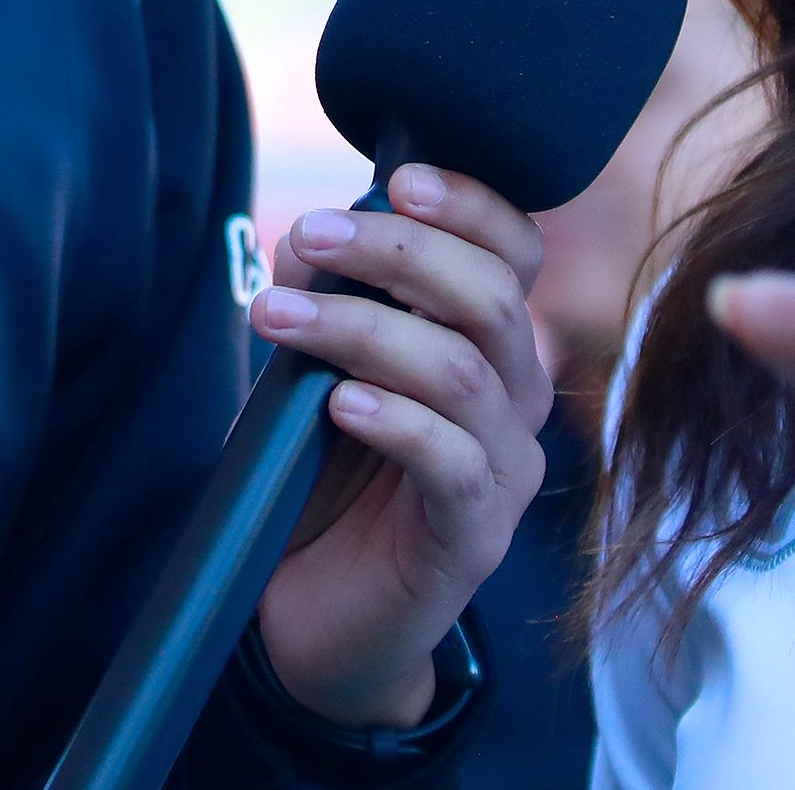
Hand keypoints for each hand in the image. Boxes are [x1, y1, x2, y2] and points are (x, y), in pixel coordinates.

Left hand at [247, 163, 551, 726]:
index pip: (517, 252)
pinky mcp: (474, 537)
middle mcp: (516, 398)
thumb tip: (310, 238)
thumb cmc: (323, 478)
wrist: (313, 615)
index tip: (398, 178)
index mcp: (491, 343)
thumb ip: (328, 306)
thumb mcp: (319, 371)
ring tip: (277, 318)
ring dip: (362, 330)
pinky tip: (337, 403)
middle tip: (306, 237)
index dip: (472, 205)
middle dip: (398, 252)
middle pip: (492, 297)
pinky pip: (452, 462)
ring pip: (461, 370)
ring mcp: (503, 471)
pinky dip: (394, 420)